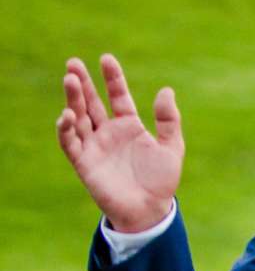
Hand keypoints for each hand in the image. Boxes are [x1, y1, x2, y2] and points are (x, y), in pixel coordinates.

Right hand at [57, 53, 183, 231]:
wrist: (150, 211)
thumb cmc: (161, 181)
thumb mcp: (172, 148)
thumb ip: (169, 120)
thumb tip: (166, 90)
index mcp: (129, 125)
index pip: (117, 96)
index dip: (112, 78)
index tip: (106, 59)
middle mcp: (108, 132)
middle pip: (91, 102)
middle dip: (82, 83)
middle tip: (73, 63)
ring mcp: (95, 146)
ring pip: (78, 117)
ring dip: (73, 99)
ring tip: (70, 80)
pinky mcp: (84, 162)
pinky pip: (70, 142)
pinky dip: (66, 128)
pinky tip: (67, 114)